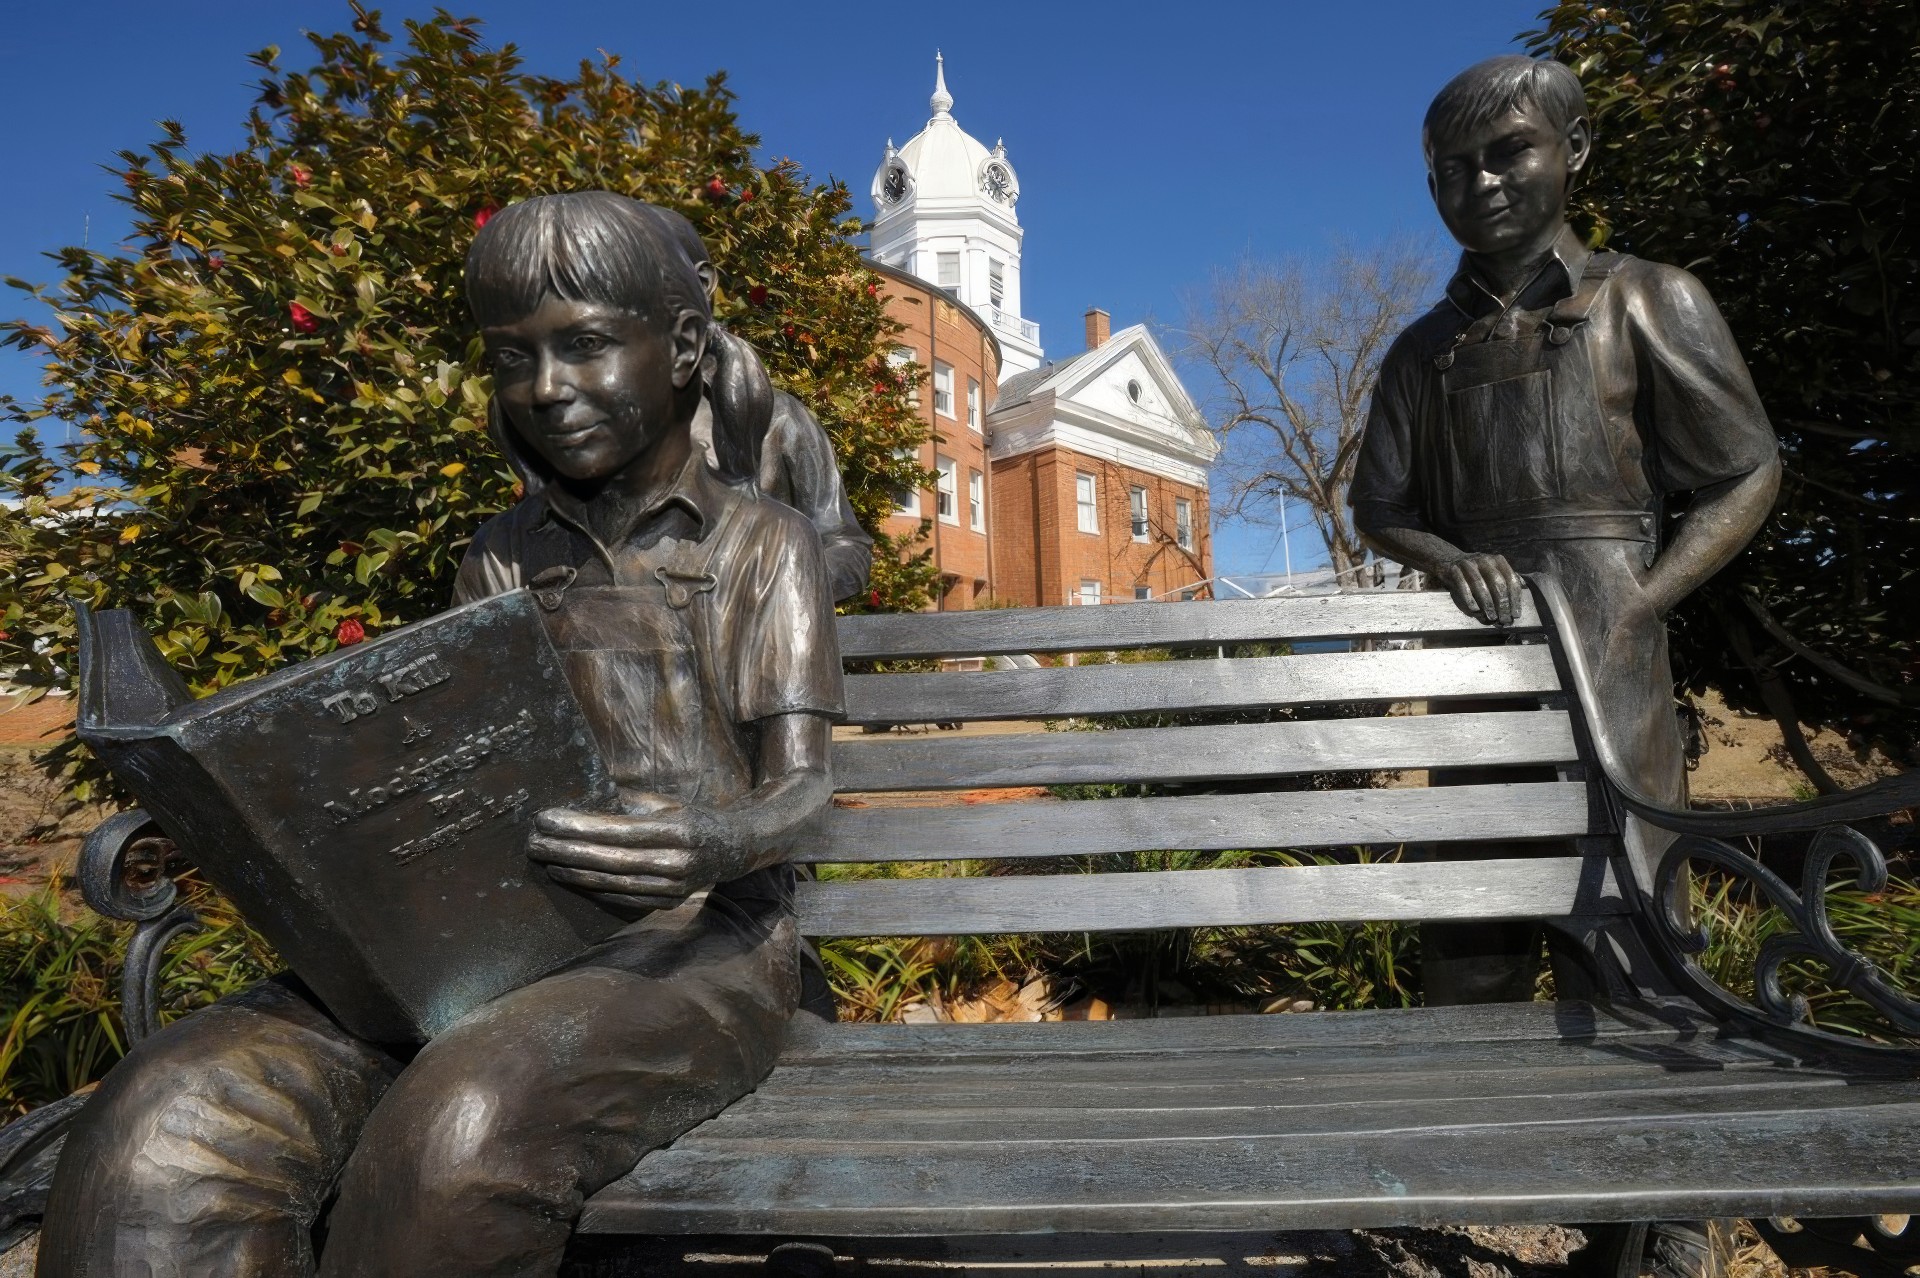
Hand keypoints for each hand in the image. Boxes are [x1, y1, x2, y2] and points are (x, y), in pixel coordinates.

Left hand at [527, 792, 745, 912]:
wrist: (733, 847)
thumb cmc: (692, 817)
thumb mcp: (666, 802)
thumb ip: (628, 805)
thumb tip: (581, 805)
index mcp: (678, 829)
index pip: (617, 830)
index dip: (578, 826)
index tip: (546, 819)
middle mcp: (678, 860)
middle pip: (611, 859)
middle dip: (568, 851)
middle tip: (535, 843)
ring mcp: (675, 886)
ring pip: (615, 882)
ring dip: (576, 873)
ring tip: (547, 862)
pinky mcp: (670, 902)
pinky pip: (625, 898)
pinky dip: (596, 889)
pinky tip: (573, 878)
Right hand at [1437, 552, 1522, 626]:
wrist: (1449, 560)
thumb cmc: (1475, 570)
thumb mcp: (1493, 569)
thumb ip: (1507, 577)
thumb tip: (1525, 586)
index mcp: (1498, 560)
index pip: (1511, 579)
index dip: (1515, 598)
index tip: (1516, 614)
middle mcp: (1485, 559)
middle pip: (1498, 583)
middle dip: (1502, 603)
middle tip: (1504, 619)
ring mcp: (1468, 563)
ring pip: (1480, 584)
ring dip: (1487, 603)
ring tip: (1491, 617)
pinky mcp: (1454, 569)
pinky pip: (1462, 585)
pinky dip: (1469, 599)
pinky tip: (1474, 610)